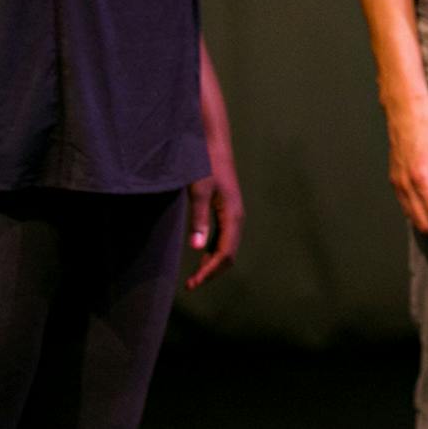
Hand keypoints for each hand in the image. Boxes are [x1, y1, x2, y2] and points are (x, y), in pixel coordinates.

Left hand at [184, 140, 245, 290]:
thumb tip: (196, 248)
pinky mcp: (226, 210)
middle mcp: (236, 218)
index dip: (209, 272)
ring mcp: (232, 214)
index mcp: (233, 216)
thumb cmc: (205, 165)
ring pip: (227, 248)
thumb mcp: (199, 191)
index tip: (193, 283)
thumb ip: (198, 219)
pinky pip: (223, 238)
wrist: (213, 144)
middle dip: (212, 272)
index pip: (225, 254)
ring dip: (212, 264)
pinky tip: (201, 254)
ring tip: (195, 276)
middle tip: (191, 284)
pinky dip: (213, 252)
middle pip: (229, 255)